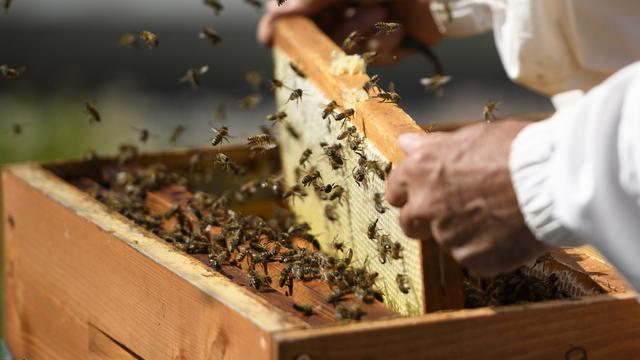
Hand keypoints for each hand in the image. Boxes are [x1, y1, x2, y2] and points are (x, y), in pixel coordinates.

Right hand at [257, 0, 440, 64]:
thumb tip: (276, 16)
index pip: (298, 9)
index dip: (282, 24)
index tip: (269, 37)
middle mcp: (349, 7)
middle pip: (321, 35)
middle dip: (341, 28)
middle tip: (369, 11)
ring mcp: (370, 27)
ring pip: (346, 51)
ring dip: (364, 34)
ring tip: (386, 12)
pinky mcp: (391, 45)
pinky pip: (373, 60)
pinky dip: (386, 46)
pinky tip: (399, 29)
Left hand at [385, 120, 549, 276]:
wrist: (553, 181)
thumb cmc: (516, 151)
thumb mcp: (471, 135)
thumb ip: (433, 145)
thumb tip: (406, 143)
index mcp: (420, 171)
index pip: (394, 190)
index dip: (409, 192)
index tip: (422, 193)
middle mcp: (426, 206)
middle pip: (410, 223)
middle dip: (425, 219)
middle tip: (454, 210)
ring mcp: (448, 237)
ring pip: (446, 241)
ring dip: (462, 233)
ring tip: (495, 215)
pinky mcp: (472, 260)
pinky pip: (474, 258)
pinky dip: (487, 250)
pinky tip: (508, 232)